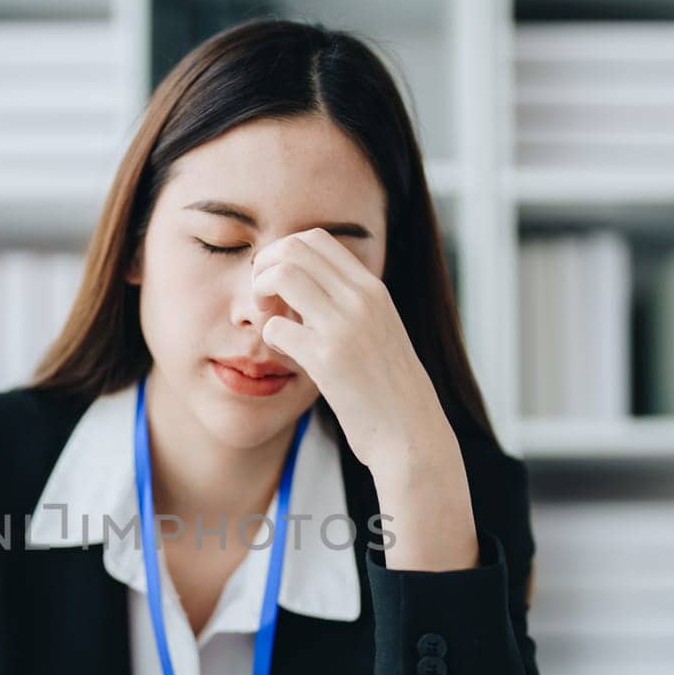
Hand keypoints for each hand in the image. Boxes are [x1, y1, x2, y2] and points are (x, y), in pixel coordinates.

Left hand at [251, 228, 455, 487]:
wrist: (412, 435)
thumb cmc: (390, 392)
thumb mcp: (381, 333)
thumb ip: (353, 307)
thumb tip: (312, 292)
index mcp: (373, 290)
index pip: (317, 239)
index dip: (284, 254)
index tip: (279, 285)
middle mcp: (361, 299)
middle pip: (294, 248)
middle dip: (265, 267)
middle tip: (264, 300)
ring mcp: (345, 327)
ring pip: (283, 275)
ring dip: (261, 294)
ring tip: (268, 320)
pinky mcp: (328, 360)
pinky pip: (276, 327)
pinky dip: (268, 336)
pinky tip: (282, 353)